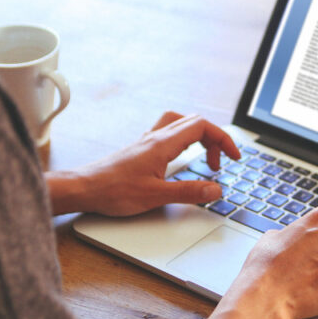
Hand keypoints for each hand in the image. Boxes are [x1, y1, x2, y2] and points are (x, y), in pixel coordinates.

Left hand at [47, 112, 239, 215]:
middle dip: (214, 139)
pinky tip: (181, 160)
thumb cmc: (113, 191)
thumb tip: (215, 189)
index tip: (233, 157)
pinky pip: (168, 134)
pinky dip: (183, 142)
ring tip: (204, 159)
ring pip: (180, 124)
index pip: (202, 127)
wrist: (83, 189)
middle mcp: (155, 138)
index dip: (223, 139)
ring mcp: (147, 142)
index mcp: (163, 144)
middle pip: (194, 122)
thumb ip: (189, 192)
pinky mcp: (140, 150)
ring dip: (199, 137)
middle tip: (220, 163)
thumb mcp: (156, 196)